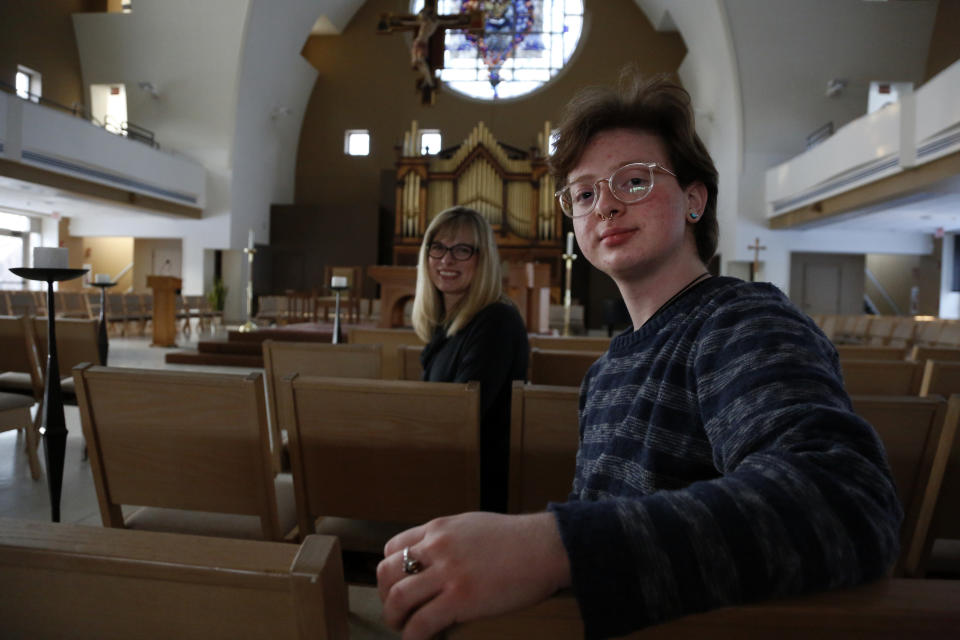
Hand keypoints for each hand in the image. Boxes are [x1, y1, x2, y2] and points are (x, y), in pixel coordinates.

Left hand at [377, 511, 570, 639]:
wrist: (545, 547)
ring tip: (402, 627)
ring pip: (397, 598)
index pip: (393, 548)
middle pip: (387, 572)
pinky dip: (412, 636)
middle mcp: (437, 547)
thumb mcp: (472, 527)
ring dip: (393, 618)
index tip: (395, 586)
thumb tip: (436, 564)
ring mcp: (448, 573)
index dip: (389, 572)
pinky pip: (421, 622)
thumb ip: (449, 542)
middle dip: (384, 596)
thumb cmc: (517, 539)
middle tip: (394, 611)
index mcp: (439, 529)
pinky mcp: (461, 598)